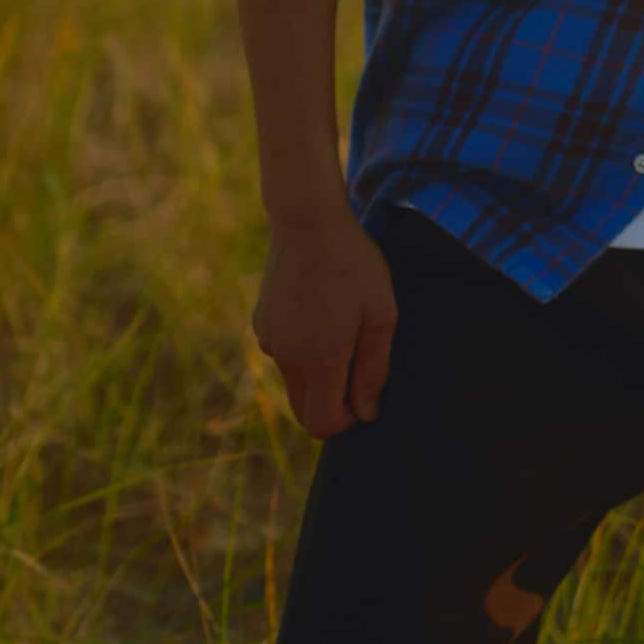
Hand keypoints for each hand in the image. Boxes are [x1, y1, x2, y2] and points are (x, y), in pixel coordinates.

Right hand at [252, 211, 399, 439]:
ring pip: (295, 379)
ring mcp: (269, 340)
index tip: (364, 396)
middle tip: (357, 364)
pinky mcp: (262, 322)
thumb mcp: (381, 313)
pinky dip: (303, 347)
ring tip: (342, 322)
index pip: (322, 424)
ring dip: (318, 370)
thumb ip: (374, 368)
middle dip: (330, 404)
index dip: (346, 422)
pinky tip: (321, 308)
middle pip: (303, 410)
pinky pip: (285, 352)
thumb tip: (367, 412)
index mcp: (319, 359)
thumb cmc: (353, 264)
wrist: (307, 220)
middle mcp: (286, 357)